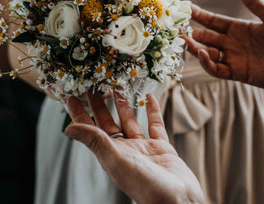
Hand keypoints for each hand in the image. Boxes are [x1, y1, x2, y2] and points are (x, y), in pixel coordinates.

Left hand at [65, 91, 203, 203]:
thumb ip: (95, 141)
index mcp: (111, 155)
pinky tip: (149, 96)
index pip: (90, 130)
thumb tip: (68, 129)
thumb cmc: (146, 186)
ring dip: (124, 104)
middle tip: (93, 86)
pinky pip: (155, 125)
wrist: (179, 201)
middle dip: (100, 105)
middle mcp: (125, 151)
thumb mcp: (116, 159)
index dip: (80, 114)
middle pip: (108, 123)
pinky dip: (152, 110)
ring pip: (130, 121)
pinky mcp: (162, 148)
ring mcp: (144, 149)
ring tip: (117, 87)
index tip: (72, 96)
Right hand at [185, 0, 263, 87]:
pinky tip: (203, 53)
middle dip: (190, 32)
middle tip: (176, 28)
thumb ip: (254, 3)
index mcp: (237, 27)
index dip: (198, 14)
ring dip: (194, 48)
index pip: (212, 20)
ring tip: (185, 41)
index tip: (184, 8)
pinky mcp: (237, 73)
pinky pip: (217, 69)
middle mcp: (231, 42)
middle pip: (205, 36)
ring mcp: (233, 58)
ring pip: (207, 53)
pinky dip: (207, 63)